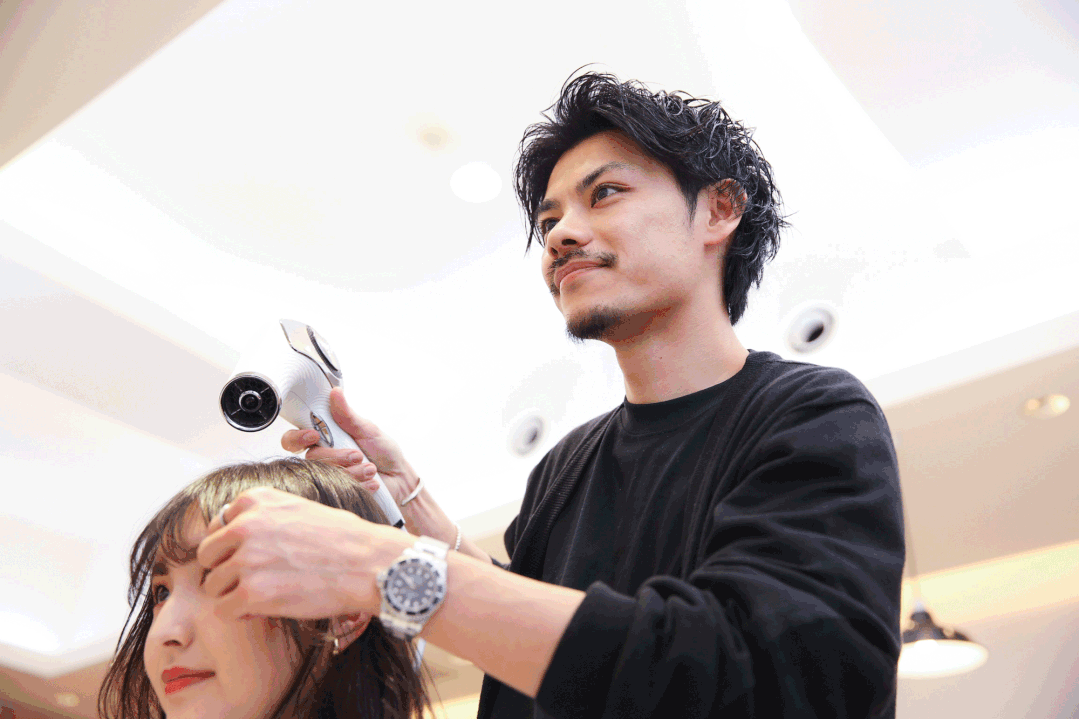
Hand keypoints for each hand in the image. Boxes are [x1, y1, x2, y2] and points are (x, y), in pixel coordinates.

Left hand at [197, 486, 408, 619]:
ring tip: (263, 595)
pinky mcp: (252, 593)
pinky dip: (240, 614)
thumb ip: (263, 516)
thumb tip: (232, 531)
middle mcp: (245, 525)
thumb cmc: (342, 538)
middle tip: (251, 579)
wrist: (368, 564)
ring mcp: (246, 560)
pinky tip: (263, 609)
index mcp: (256, 500)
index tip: (250, 556)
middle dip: (225, 569)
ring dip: (233, 594)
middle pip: (207, 555)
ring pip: (212, 585)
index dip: (231, 545)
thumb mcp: (298, 508)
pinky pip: (223, 610)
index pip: (217, 525)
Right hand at [281, 387, 417, 503]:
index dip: (298, 437)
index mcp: (324, 438)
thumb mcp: (368, 430)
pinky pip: (339, 490)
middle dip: (337, 456)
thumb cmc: (383, 451)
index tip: (314, 435)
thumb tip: (336, 393)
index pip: (295, 438)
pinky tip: (373, 482)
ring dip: (353, 471)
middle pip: (312, 458)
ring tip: (372, 468)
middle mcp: (322, 458)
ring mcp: (328, 477)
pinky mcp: (337, 492)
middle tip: (358, 455)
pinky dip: (360, 484)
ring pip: (326, 475)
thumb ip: (348, 416)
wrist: (400, 478)